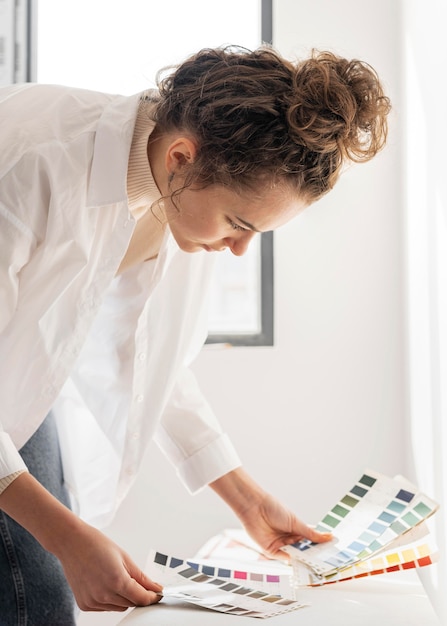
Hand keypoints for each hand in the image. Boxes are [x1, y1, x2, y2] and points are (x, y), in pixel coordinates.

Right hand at [0, 473, 162, 611]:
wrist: (71, 542)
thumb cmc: (96, 544)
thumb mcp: (124, 557)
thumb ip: (141, 577)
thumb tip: (155, 588)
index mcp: (117, 581)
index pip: (141, 598)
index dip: (152, 597)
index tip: (158, 594)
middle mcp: (104, 595)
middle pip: (131, 603)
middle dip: (138, 594)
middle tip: (137, 581)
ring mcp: (93, 601)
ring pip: (118, 607)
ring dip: (123, 597)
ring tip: (116, 576)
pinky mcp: (85, 605)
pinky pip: (105, 607)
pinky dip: (110, 599)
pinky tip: (104, 582)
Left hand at [210, 467, 331, 559]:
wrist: (254, 508)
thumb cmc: (274, 509)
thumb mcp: (296, 522)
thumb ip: (311, 534)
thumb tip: (330, 537)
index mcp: (296, 529)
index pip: (310, 541)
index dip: (320, 546)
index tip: (332, 552)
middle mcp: (288, 538)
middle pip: (303, 551)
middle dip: (313, 556)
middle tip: (325, 562)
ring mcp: (280, 545)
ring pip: (294, 556)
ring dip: (303, 559)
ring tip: (315, 563)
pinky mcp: (271, 552)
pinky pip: (283, 559)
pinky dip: (291, 561)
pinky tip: (300, 562)